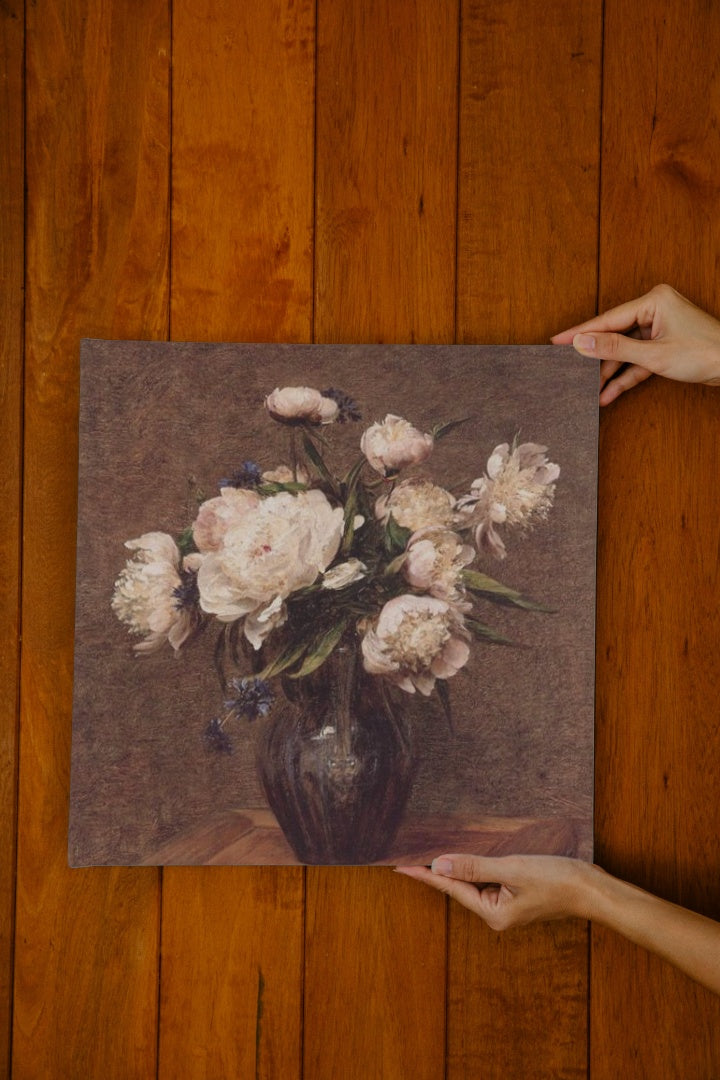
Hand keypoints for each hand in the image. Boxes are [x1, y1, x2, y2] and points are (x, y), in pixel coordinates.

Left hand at [395, 854, 596, 929]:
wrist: (593, 890)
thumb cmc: (557, 880)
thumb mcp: (512, 869)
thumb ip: (474, 867)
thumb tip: (439, 866)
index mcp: (494, 914)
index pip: (451, 889)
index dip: (426, 875)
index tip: (400, 867)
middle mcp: (498, 914)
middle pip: (461, 887)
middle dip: (439, 870)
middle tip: (412, 854)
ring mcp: (508, 906)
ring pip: (476, 882)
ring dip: (459, 867)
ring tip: (436, 851)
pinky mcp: (518, 896)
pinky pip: (490, 880)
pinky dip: (478, 867)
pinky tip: (470, 855)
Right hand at [551, 283, 719, 404]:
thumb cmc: (705, 353)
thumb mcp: (654, 355)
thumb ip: (614, 348)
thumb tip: (582, 342)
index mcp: (653, 301)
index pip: (608, 319)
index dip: (581, 333)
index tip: (557, 341)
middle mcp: (655, 310)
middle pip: (614, 335)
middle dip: (595, 357)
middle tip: (569, 369)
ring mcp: (659, 328)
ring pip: (625, 351)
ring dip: (609, 373)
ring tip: (588, 390)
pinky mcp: (664, 346)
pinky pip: (637, 360)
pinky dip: (625, 376)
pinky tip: (608, 393)